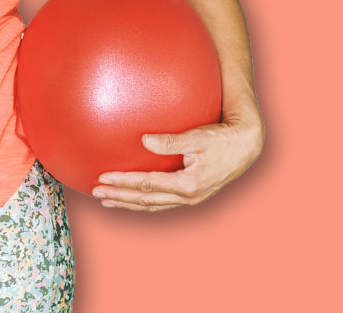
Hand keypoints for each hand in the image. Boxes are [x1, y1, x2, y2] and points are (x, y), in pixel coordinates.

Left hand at [91, 113, 263, 211]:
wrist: (246, 146)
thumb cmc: (223, 139)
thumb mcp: (198, 137)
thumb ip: (171, 141)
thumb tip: (144, 140)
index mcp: (188, 184)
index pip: (148, 185)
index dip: (124, 182)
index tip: (103, 177)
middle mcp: (188, 196)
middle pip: (146, 200)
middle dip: (120, 196)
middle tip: (96, 192)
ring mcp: (190, 198)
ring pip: (153, 205)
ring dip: (129, 202)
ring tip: (108, 200)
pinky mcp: (191, 193)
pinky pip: (162, 201)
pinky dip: (144, 200)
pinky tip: (132, 195)